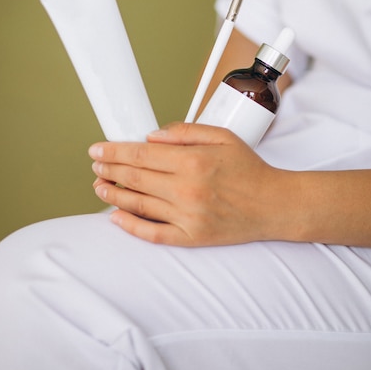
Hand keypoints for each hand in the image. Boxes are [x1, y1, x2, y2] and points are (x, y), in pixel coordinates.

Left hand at [88, 123, 291, 246]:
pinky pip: (153, 234)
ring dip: (114, 195)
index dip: (114, 151)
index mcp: (193, 161)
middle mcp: (187, 189)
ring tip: (100, 186)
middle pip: (134, 178)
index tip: (99, 149)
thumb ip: (184, 132)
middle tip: (96, 165)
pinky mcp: (192, 237)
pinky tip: (116, 217)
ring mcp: (188, 216)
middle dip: (109, 170)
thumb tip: (151, 137)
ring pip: (138, 205)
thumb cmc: (249, 169)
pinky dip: (130, 226)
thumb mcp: (222, 137)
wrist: (274, 204)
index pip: (140, 155)